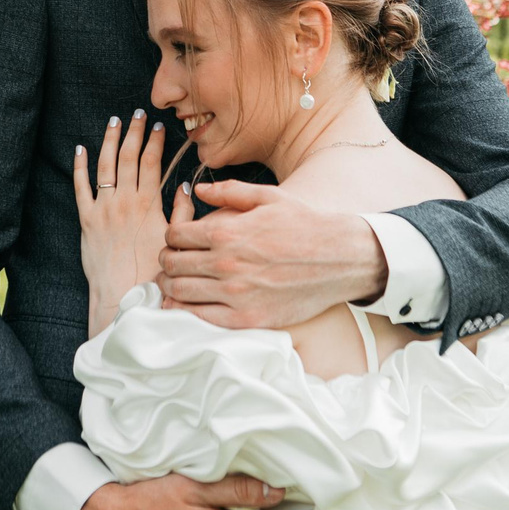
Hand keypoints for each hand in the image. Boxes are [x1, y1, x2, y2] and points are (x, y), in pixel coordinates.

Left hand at [74, 112, 168, 334]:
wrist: (121, 294)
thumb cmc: (151, 273)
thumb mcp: (173, 240)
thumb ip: (181, 213)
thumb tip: (182, 187)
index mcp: (148, 204)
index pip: (151, 163)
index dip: (154, 142)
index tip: (157, 127)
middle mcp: (124, 201)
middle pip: (128, 157)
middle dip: (134, 132)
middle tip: (137, 113)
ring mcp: (103, 208)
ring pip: (105, 165)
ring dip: (109, 140)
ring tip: (113, 122)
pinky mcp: (86, 220)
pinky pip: (80, 187)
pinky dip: (80, 166)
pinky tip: (81, 150)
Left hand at [157, 179, 387, 329]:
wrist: (341, 258)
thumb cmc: (305, 225)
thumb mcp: (269, 197)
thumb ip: (229, 191)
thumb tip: (196, 190)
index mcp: (227, 231)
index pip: (175, 235)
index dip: (172, 236)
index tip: (178, 240)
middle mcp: (226, 263)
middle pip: (173, 264)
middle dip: (167, 260)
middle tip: (172, 262)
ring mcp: (236, 294)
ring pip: (180, 292)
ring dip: (171, 286)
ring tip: (175, 282)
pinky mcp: (247, 319)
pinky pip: (200, 318)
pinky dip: (185, 312)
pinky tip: (186, 305)